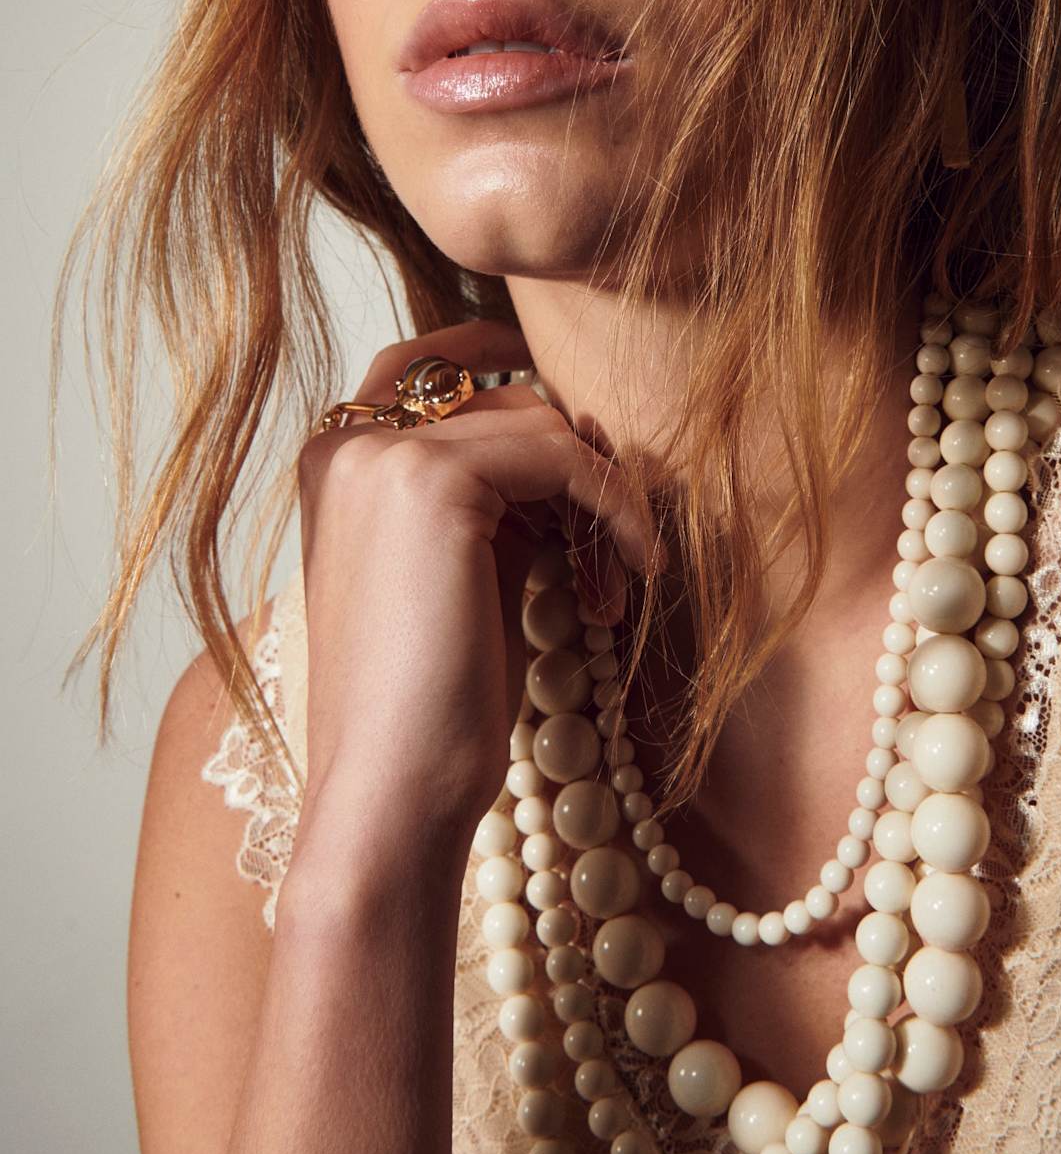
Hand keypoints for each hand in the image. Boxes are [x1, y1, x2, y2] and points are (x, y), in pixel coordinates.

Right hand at [291, 315, 664, 845]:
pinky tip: (634, 573)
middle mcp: (344, 443)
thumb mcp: (458, 574)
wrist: (387, 792)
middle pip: (503, 399)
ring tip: (610, 590)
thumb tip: (575, 441)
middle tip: (609, 563)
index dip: (500, 361)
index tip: (576, 407)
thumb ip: (493, 500)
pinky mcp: (431, 481)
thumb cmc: (428, 706)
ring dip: (601, 499)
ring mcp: (382, 455)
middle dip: (575, 470)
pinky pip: (565, 457)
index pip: (425, 366)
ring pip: (541, 424)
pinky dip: (616, 508)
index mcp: (332, 463)